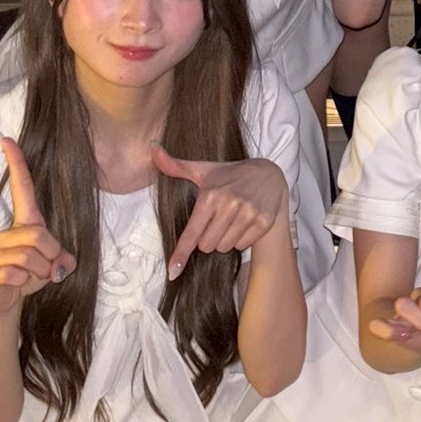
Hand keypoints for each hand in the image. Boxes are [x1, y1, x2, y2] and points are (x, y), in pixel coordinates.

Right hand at [0, 138, 76, 315]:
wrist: (3, 302)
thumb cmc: (29, 275)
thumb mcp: (53, 264)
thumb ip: (63, 257)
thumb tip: (64, 262)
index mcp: (24, 223)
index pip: (20, 187)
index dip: (15, 163)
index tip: (6, 138)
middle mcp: (7, 233)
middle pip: (39, 234)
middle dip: (52, 254)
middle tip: (49, 267)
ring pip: (31, 256)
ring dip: (41, 271)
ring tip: (33, 277)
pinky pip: (18, 273)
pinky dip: (27, 282)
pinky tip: (20, 284)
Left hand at [151, 147, 289, 277]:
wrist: (269, 173)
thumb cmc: (229, 175)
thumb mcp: (203, 170)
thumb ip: (175, 165)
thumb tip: (151, 149)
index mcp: (210, 196)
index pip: (192, 233)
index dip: (180, 254)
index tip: (173, 272)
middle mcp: (229, 205)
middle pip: (207, 245)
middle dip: (208, 238)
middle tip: (217, 220)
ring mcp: (248, 213)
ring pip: (225, 247)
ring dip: (224, 240)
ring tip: (231, 220)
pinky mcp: (264, 221)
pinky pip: (243, 245)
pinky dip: (241, 239)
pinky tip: (244, 223)